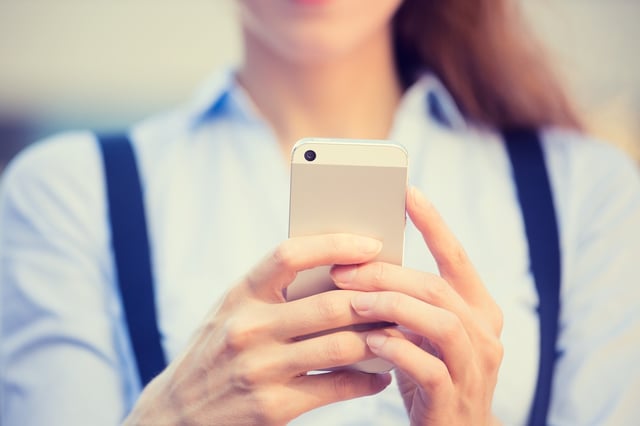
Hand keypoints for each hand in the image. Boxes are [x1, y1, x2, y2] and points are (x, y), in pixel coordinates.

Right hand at [124, 234, 392, 424]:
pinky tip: (382, 373)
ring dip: (379, 339)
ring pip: (340, 346)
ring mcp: (260, 370)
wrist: (177, 415)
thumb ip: (274, 291)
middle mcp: (247, 328)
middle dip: (374, 298)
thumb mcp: (232, 312)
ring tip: (399, 331)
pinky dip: (367, 379)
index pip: (289, 255)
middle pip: (329, 304)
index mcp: (239, 295)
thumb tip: (340, 269)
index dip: (334, 245)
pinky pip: (335, 388)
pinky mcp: (273, 408)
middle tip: (403, 293)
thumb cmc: (215, 353)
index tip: (371, 243)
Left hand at [331, 187, 503, 425]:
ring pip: (438, 321)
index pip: (457, 257)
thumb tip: (357, 262)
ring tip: (351, 301)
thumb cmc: (427, 373)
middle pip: (437, 287)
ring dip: (391, 306)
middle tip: (344, 269)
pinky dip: (396, 348)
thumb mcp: (421, 331)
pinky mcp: (455, 399)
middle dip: (388, 273)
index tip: (407, 191)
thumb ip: (407, 301)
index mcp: (478, 309)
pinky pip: (427, 366)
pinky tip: (370, 340)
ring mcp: (474, 368)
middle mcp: (484, 333)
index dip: (433, 223)